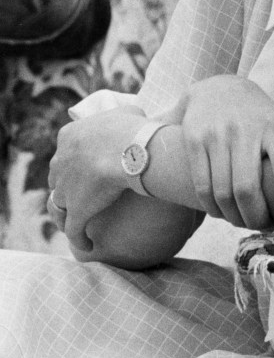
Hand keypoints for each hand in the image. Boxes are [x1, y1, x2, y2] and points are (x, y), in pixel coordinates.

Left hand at [48, 108, 143, 251]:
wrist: (129, 150)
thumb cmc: (131, 128)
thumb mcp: (127, 112)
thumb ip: (122, 115)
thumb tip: (131, 118)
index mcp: (69, 136)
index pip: (66, 150)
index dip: (74, 159)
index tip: (86, 164)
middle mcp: (61, 161)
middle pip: (58, 176)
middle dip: (67, 183)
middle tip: (83, 190)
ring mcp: (66, 188)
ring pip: (60, 204)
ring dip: (67, 212)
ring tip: (77, 219)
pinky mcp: (76, 210)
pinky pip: (73, 230)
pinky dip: (79, 239)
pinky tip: (87, 246)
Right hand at [181, 75, 273, 229]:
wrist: (218, 87)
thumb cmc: (256, 118)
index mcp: (273, 126)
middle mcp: (245, 129)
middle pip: (247, 189)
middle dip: (255, 218)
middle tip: (261, 226)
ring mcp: (218, 133)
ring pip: (223, 192)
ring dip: (233, 218)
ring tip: (242, 222)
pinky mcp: (195, 138)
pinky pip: (202, 185)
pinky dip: (212, 207)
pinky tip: (219, 212)